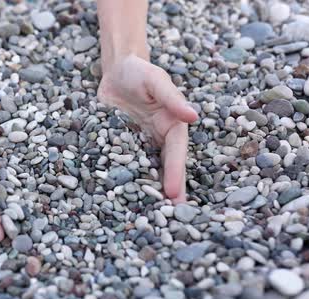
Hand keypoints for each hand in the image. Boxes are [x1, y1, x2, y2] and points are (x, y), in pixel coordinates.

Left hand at [97, 54, 198, 202]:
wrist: (115, 70)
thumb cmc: (139, 72)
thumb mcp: (156, 81)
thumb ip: (172, 98)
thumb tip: (192, 117)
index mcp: (172, 126)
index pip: (176, 153)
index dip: (176, 173)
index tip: (174, 195)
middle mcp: (159, 139)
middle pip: (164, 168)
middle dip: (166, 191)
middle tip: (168, 218)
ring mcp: (140, 144)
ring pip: (145, 170)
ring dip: (147, 190)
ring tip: (145, 215)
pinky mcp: (121, 145)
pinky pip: (123, 164)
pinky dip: (124, 180)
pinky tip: (118, 198)